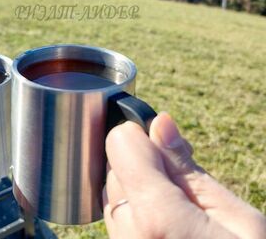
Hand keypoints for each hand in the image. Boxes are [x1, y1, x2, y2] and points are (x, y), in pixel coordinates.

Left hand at [104, 113, 265, 238]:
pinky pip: (116, 220)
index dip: (142, 137)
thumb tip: (161, 123)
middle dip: (143, 164)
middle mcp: (127, 236)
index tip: (165, 146)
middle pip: (114, 167)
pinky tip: (166, 225)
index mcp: (156, 218)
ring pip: (113, 193)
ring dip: (138, 188)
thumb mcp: (238, 221)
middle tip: (181, 184)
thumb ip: (190, 170)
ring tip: (177, 208)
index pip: (119, 144)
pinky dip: (135, 212)